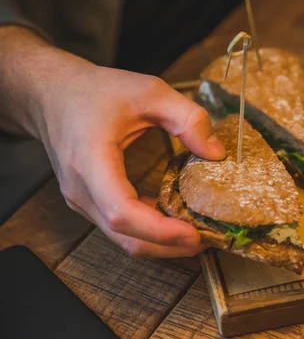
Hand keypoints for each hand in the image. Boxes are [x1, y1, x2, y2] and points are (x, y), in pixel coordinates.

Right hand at [0, 27, 225, 257]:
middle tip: (209, 239)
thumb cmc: (94, 91)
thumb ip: (188, 118)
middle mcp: (82, 191)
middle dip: (169, 247)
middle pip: (126, 237)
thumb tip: (217, 154)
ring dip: (162, 243)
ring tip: (199, 233)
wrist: (51, 94)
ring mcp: (82, 201)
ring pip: (123, 238)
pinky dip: (150, 231)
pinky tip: (176, 220)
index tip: (194, 234)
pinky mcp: (90, 202)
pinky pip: (121, 227)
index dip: (159, 230)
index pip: (122, 212)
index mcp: (91, 162)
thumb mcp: (150, 91)